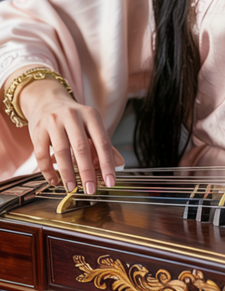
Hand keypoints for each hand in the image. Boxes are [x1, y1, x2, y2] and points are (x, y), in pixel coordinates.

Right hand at [19, 78, 122, 194]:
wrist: (47, 101)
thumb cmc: (73, 119)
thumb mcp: (91, 126)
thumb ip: (103, 144)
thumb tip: (119, 163)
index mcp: (90, 115)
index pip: (102, 142)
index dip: (107, 164)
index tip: (110, 182)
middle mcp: (72, 116)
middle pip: (81, 147)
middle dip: (87, 172)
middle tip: (90, 190)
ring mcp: (53, 122)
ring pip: (61, 151)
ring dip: (67, 173)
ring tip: (72, 188)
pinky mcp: (38, 130)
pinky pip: (42, 154)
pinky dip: (48, 171)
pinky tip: (54, 181)